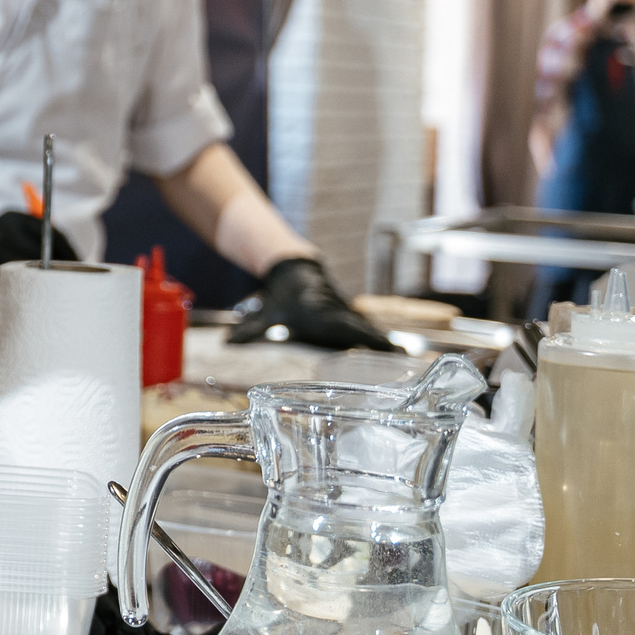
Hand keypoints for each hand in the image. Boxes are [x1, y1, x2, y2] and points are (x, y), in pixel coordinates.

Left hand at [226, 256, 392, 350]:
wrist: (295, 272)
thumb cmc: (281, 298)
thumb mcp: (266, 315)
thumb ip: (249, 330)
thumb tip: (227, 342)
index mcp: (323, 315)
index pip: (349, 327)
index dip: (368, 338)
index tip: (387, 347)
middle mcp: (339, 314)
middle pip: (365, 332)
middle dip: (383, 346)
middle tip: (406, 361)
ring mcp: (347, 315)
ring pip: (369, 330)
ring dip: (384, 345)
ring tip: (407, 362)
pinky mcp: (350, 317)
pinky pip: (367, 330)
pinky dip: (380, 341)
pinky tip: (395, 355)